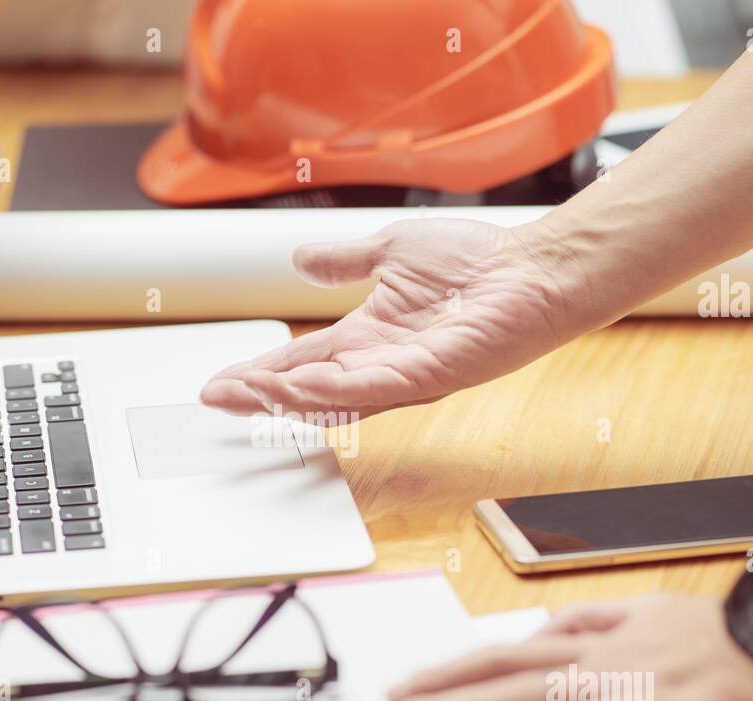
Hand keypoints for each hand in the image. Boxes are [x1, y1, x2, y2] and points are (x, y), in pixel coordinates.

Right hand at [199, 218, 590, 418]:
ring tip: (250, 390)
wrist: (534, 267)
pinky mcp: (435, 372)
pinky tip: (303, 385)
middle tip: (217, 396)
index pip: (300, 361)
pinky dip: (338, 390)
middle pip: (308, 389)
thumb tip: (301, 259)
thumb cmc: (478, 262)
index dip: (258, 371)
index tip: (218, 380)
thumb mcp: (392, 251)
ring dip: (289, 396)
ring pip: (336, 398)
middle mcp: (382, 364)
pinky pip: (378, 387)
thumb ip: (344, 260)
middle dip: (261, 394)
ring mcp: (407, 374)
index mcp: (368, 338)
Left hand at [369, 594, 752, 700]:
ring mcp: (657, 697)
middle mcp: (614, 668)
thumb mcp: (643, 611)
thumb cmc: (722, 632)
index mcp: (597, 646)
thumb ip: (587, 621)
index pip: (504, 657)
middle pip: (514, 692)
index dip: (446, 674)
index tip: (396, 691)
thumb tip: (537, 632)